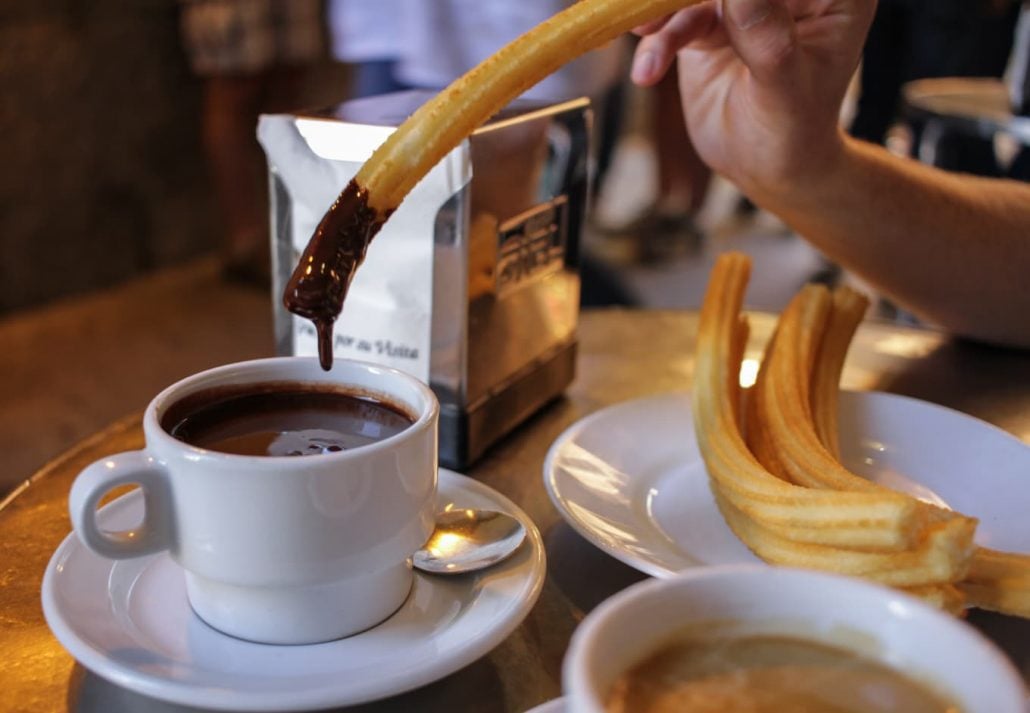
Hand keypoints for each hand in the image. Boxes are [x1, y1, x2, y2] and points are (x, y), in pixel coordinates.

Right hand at [631, 0, 874, 201]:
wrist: (765, 166)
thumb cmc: (794, 132)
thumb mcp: (785, 88)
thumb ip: (766, 37)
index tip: (717, 5)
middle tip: (655, 7)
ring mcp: (744, 4)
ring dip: (663, 8)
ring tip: (643, 32)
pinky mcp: (707, 23)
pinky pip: (675, 18)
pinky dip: (656, 40)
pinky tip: (647, 71)